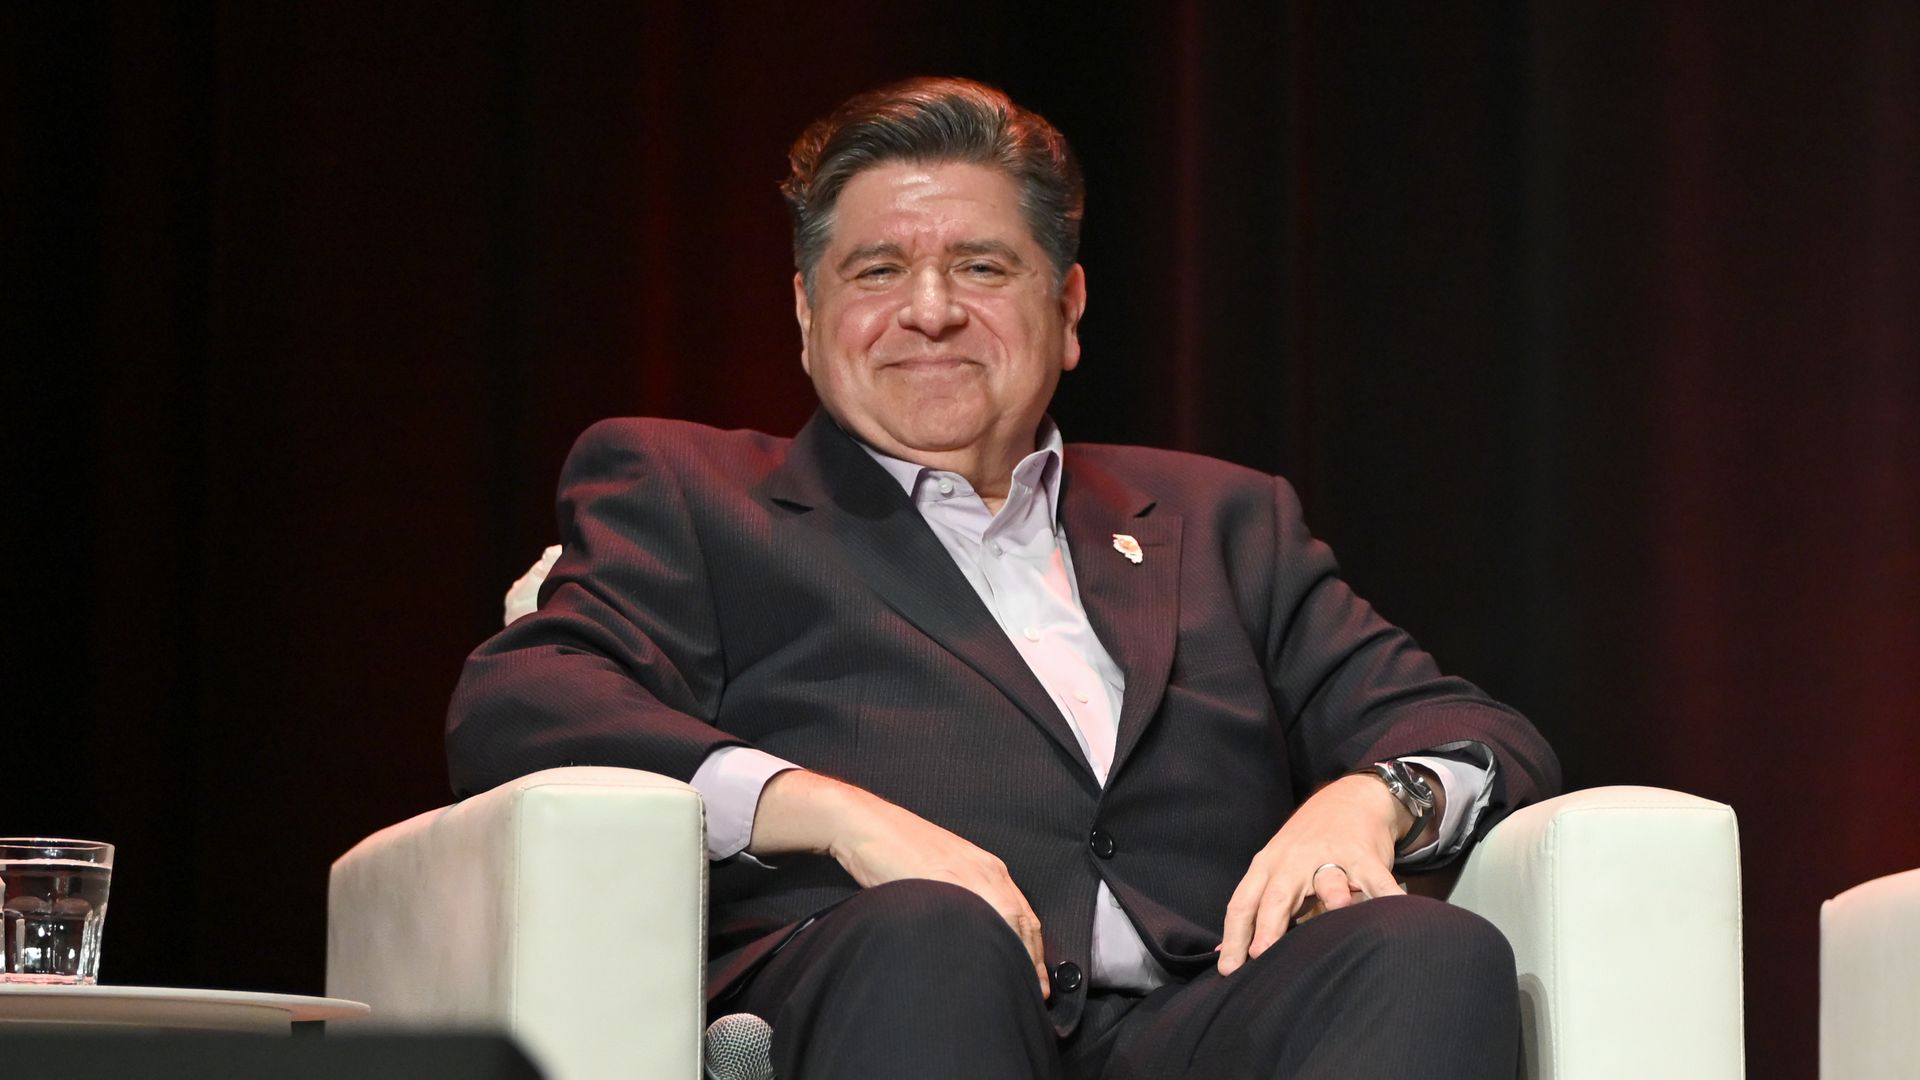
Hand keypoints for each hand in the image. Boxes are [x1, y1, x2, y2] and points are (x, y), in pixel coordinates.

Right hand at [750, 770, 1050, 998]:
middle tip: (1037, 990)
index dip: (1034, 949)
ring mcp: (970, 877)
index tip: (1036, 976)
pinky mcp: (947, 884)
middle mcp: (987, 871)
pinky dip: (986, 946)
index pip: (1024, 915)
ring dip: (1016, 956)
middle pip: (1024, 923)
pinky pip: (977, 921)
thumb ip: (964, 897)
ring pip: (1009, 923)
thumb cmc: (898, 848)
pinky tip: (982, 965)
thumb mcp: (943, 873)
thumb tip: (974, 935)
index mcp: (988, 869)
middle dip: (1032, 961)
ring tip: (1016, 985)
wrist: (867, 825)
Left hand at [1215, 774, 1410, 975]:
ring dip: (1331, 897)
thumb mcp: (1273, 870)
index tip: (1228, 969)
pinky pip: (1377, 879)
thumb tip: (1225, 953)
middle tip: (1261, 954)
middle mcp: (1293, 861)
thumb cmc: (1304, 847)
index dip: (1234, 936)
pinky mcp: (1364, 856)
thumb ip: (1254, 911)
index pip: (1243, 903)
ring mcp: (1330, 857)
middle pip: (1278, 896)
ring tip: (1334, 913)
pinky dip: (1387, 895)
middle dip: (1268, 925)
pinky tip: (1396, 912)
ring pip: (1327, 880)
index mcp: (1267, 867)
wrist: (1349, 799)